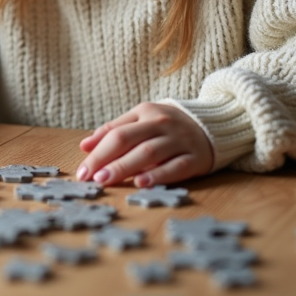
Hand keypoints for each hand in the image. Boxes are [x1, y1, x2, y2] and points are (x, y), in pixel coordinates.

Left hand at [75, 102, 213, 186]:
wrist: (213, 125)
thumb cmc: (167, 127)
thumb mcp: (140, 120)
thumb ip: (113, 130)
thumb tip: (85, 145)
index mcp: (145, 112)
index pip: (115, 132)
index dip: (97, 152)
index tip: (82, 171)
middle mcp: (161, 123)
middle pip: (128, 140)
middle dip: (106, 160)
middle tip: (91, 178)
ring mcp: (179, 140)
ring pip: (149, 153)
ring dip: (125, 167)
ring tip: (107, 180)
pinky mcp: (196, 157)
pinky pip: (176, 166)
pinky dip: (158, 175)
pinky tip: (141, 183)